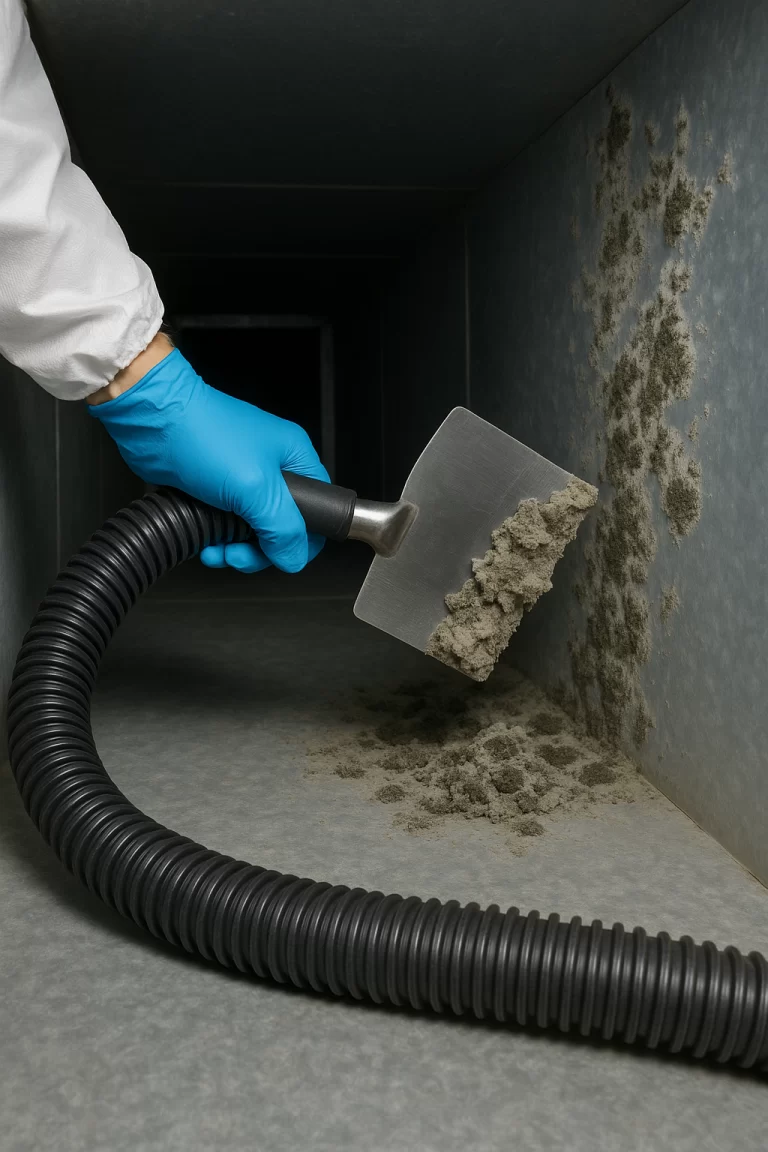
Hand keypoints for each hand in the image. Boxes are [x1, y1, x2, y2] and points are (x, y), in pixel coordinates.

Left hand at [88, 341, 327, 572]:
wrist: (153, 421)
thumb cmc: (202, 433)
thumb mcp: (255, 487)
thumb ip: (282, 528)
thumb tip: (294, 558)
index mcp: (295, 459)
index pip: (320, 510)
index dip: (304, 539)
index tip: (282, 553)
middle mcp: (273, 470)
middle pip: (284, 528)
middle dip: (261, 550)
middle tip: (240, 554)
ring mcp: (243, 480)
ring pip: (253, 532)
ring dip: (235, 549)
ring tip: (217, 549)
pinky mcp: (215, 490)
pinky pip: (226, 527)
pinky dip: (216, 540)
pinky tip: (205, 542)